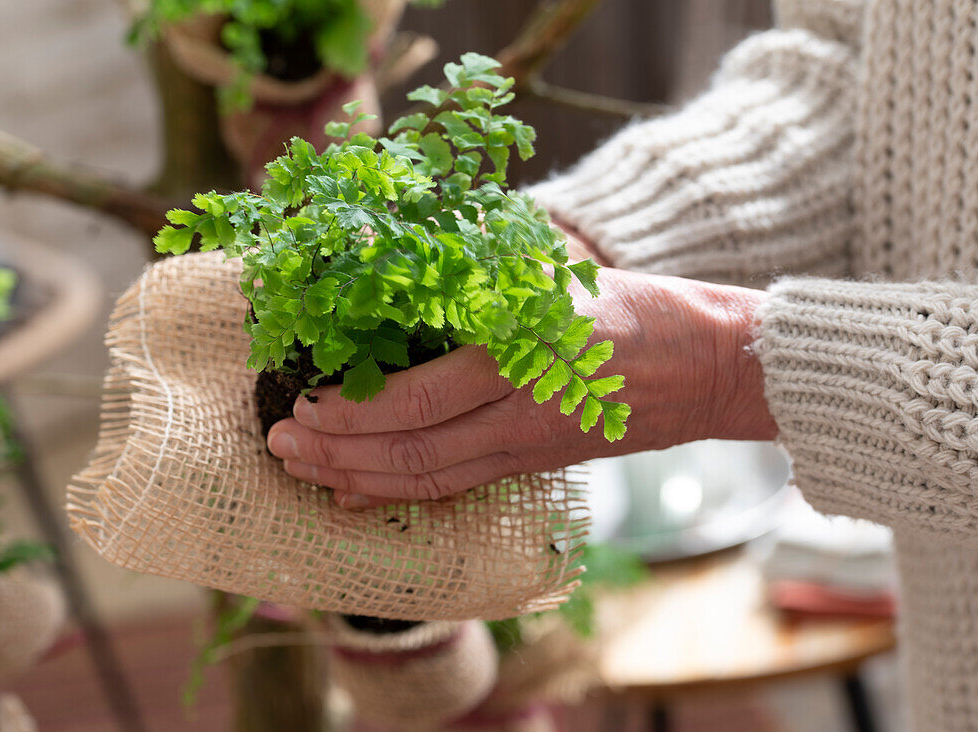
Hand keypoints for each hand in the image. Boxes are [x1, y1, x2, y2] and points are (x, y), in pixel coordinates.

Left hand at [266, 267, 776, 507]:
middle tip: (281, 446)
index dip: (358, 411)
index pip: (424, 400)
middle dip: (339, 453)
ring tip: (307, 473)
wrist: (716, 366)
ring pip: (431, 479)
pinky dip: (405, 493)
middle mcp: (521, 414)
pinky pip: (460, 487)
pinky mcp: (538, 461)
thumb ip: (490, 275)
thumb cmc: (642, 308)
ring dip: (362, 480)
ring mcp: (530, 446)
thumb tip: (406, 256)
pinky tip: (363, 493)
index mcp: (524, 359)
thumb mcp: (566, 274)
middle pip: (414, 450)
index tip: (307, 402)